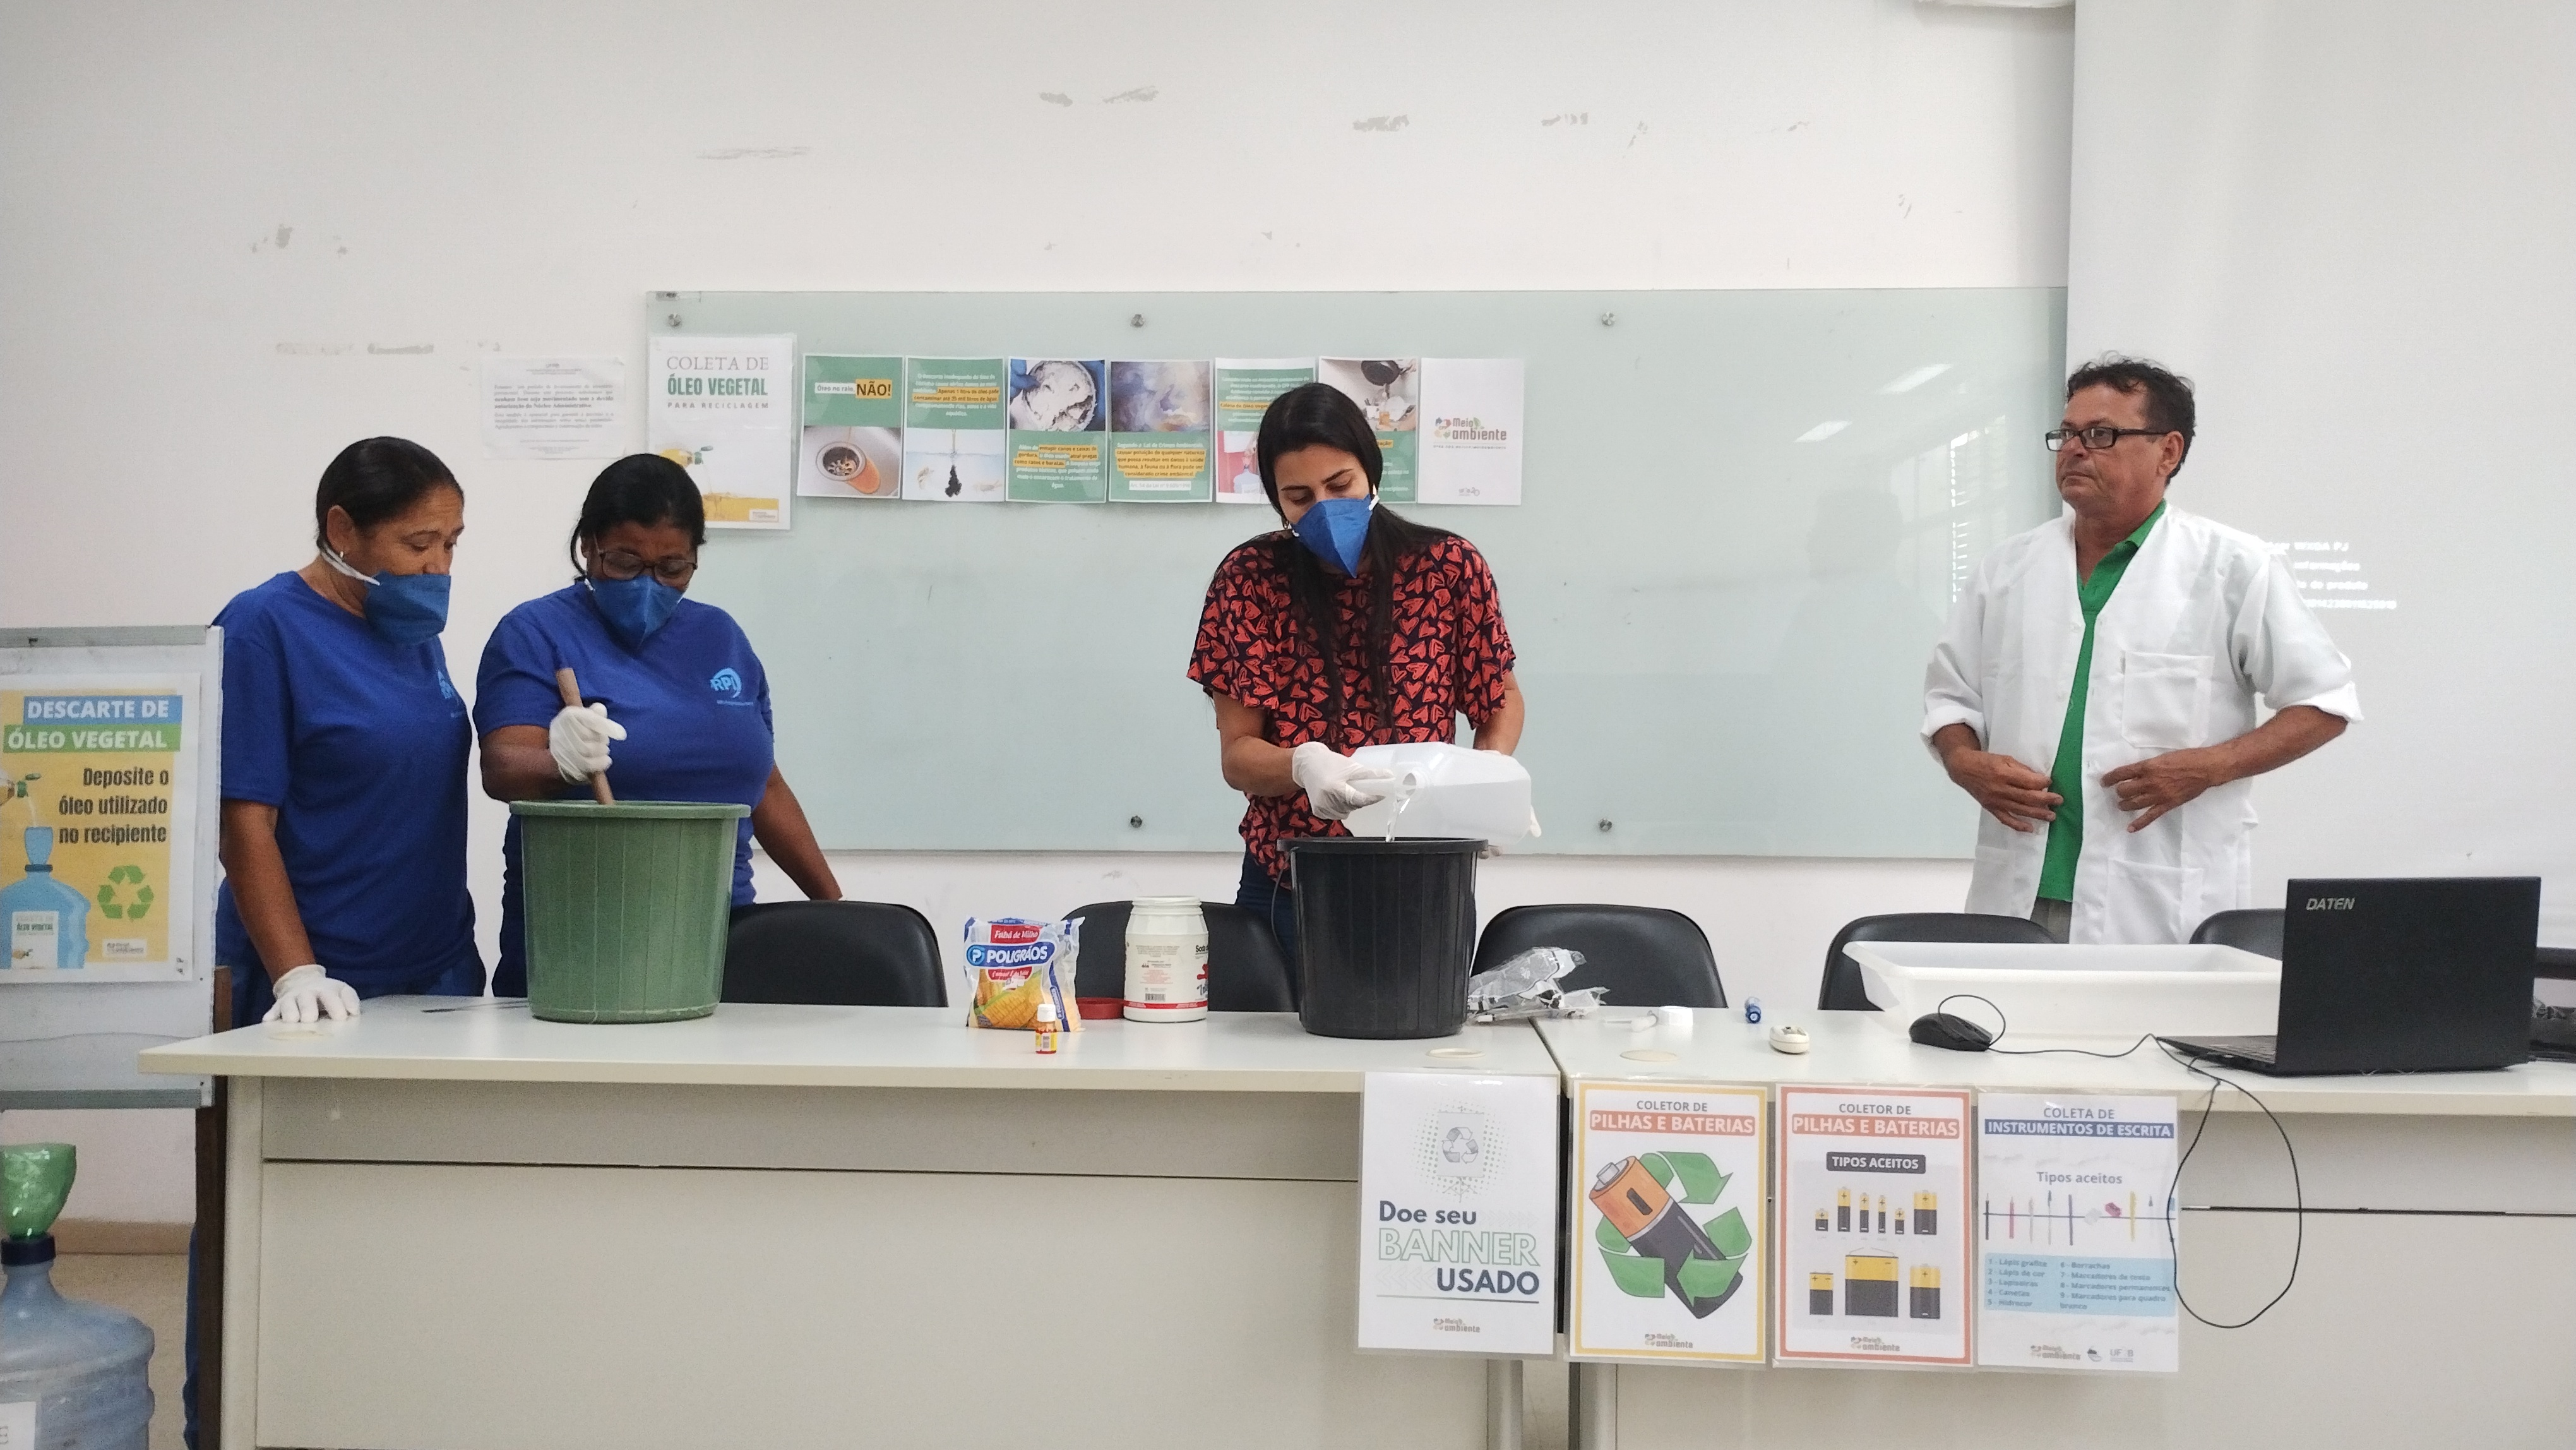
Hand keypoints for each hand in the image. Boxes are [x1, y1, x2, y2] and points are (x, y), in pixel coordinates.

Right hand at [264, 963, 359, 1023]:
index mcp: (324, 990)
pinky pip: (271, 1012)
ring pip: (287, 1007)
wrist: (302, 982)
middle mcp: (305, 994)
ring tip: (293, 1021)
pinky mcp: (277, 1008)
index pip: (330, 997)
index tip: (341, 1018)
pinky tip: (268, 1021)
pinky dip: (270, 1017)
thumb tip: (354, 1012)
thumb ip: (350, 999)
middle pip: (306, 1001)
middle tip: (311, 1019)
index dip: (335, 1007)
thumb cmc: (325, 992)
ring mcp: (290, 1000)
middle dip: (308, 1009)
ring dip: (290, 1013)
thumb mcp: (341, 990)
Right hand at [548, 702, 625, 782]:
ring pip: (589, 749)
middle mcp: (562, 730)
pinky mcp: (565, 763)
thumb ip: (594, 714)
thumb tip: (601, 708)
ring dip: (601, 750)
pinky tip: (606, 760)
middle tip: (604, 741)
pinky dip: (600, 762)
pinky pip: (586, 763)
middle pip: (590, 735)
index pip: (591, 720)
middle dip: (602, 739)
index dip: (608, 727)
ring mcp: (562, 747)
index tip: (622, 735)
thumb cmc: (575, 731)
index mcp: (569, 715)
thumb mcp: (583, 718)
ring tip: (604, 750)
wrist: (556, 751)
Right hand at [1290, 741, 1394, 820]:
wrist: (1307, 764)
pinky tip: (1336, 797)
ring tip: (1345, 791)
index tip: (1380, 795)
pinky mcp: (1317, 811)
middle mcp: (1326, 801)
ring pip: (1345, 813)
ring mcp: (1321, 808)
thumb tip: (1390, 776)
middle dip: (1358, 800)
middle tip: (1357, 788)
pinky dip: (1339, 808)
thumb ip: (1370, 773)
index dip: (1371, 799)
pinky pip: (1335, 815)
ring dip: (1349, 805)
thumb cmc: (1330, 763)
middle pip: (1352, 807)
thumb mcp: (1350, 766)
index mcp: (1335, 788)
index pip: (1358, 800)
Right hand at [1941, 746, 2059, 832]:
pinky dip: (2018, 825)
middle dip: (2046, 799)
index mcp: (2004, 773)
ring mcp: (1996, 801)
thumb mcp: (2005, 759)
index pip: (2029, 781)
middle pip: (2028, 797)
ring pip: (2020, 810)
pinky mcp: (1991, 808)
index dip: (2042, 783)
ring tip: (2052, 816)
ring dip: (2038, 814)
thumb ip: (2022, 769)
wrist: (1963, 769)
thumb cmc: (1986, 761)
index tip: (2050, 782)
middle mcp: (2000, 789)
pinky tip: (2030, 828)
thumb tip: (2039, 780)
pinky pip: (2006, 819)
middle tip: (2059, 800)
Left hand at [2102, 748, 2227, 831]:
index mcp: (2147, 767)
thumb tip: (2135, 773)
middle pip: (2124, 790)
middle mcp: (2149, 782)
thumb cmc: (2185, 758)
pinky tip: (2130, 828)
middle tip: (2119, 792)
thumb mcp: (2161, 757)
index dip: (2109, 778)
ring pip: (2133, 804)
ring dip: (2124, 805)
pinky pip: (2150, 816)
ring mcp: (2158, 795)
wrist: (2205, 768)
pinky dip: (2139, 824)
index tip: (2104, 781)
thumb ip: (2147, 766)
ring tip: (2122, 805)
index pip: (2121, 773)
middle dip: (2119, 792)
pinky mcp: (2167, 804)